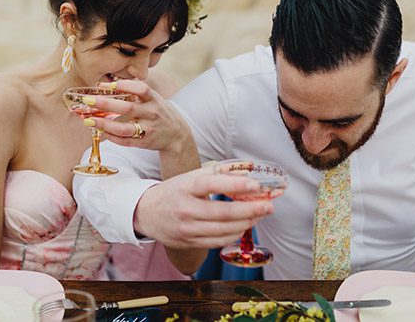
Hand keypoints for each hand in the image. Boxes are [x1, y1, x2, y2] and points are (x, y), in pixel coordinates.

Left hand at [86, 80, 191, 154]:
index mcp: (153, 99)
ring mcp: (148, 129)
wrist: (176, 134)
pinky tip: (100, 131)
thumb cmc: (158, 111)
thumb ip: (135, 91)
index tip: (104, 85)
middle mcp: (152, 113)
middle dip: (106, 104)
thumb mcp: (152, 98)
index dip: (123, 85)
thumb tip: (107, 84)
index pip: (140, 89)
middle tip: (88, 100)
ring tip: (88, 120)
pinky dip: (111, 137)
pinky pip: (125, 141)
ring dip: (105, 124)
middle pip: (128, 108)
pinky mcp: (144, 142)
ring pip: (124, 128)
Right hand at [134, 167, 273, 248]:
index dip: (236, 185)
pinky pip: (217, 241)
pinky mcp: (189, 242)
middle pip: (223, 213)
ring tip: (260, 214)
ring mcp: (187, 228)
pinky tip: (244, 226)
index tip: (256, 185)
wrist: (145, 213)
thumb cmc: (173, 191)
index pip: (213, 184)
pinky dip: (234, 234)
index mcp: (185, 187)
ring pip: (224, 230)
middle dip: (251, 210)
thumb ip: (217, 173)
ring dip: (246, 223)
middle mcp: (185, 209)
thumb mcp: (190, 177)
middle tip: (268, 205)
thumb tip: (246, 172)